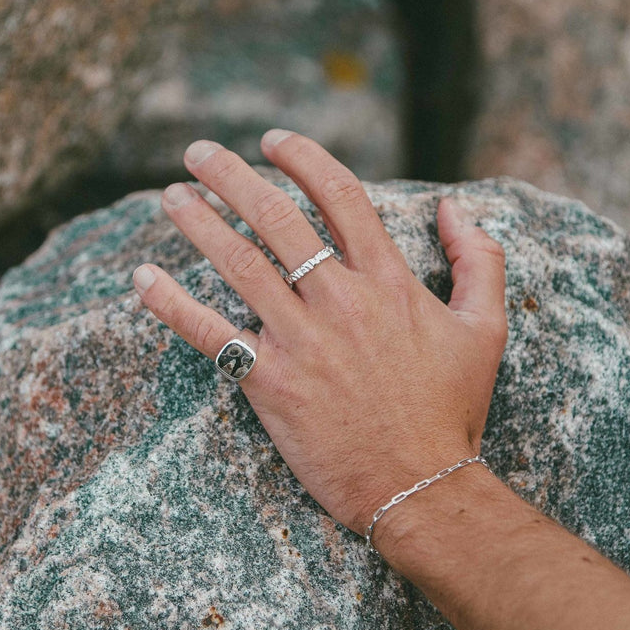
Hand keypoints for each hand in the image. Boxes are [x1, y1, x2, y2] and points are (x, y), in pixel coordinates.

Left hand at [133, 130, 506, 537]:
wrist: (422, 487)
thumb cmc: (452, 411)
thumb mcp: (487, 329)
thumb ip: (479, 260)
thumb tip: (455, 207)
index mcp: (389, 281)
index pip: (340, 196)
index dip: (302, 158)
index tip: (272, 142)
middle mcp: (341, 301)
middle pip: (277, 218)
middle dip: (231, 176)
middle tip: (197, 152)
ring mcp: (302, 341)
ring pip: (239, 264)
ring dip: (199, 223)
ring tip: (171, 197)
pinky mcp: (271, 384)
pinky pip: (210, 335)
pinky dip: (172, 304)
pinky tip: (142, 278)